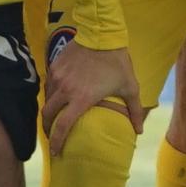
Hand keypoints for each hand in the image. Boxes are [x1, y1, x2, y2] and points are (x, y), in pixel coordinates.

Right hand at [42, 39, 140, 155]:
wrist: (102, 34)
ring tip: (55, 115)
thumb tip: (139, 130)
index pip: (62, 126)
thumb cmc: (117, 62)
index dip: (57, 142)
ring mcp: (58, 77)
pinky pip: (49, 84)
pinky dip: (52, 93)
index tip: (56, 152)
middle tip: (51, 135)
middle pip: (48, 115)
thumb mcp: (130, 87)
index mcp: (82, 98)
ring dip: (50, 109)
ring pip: (47, 98)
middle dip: (47, 128)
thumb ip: (134, 110)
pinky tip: (59, 95)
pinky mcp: (55, 65)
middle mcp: (66, 89)